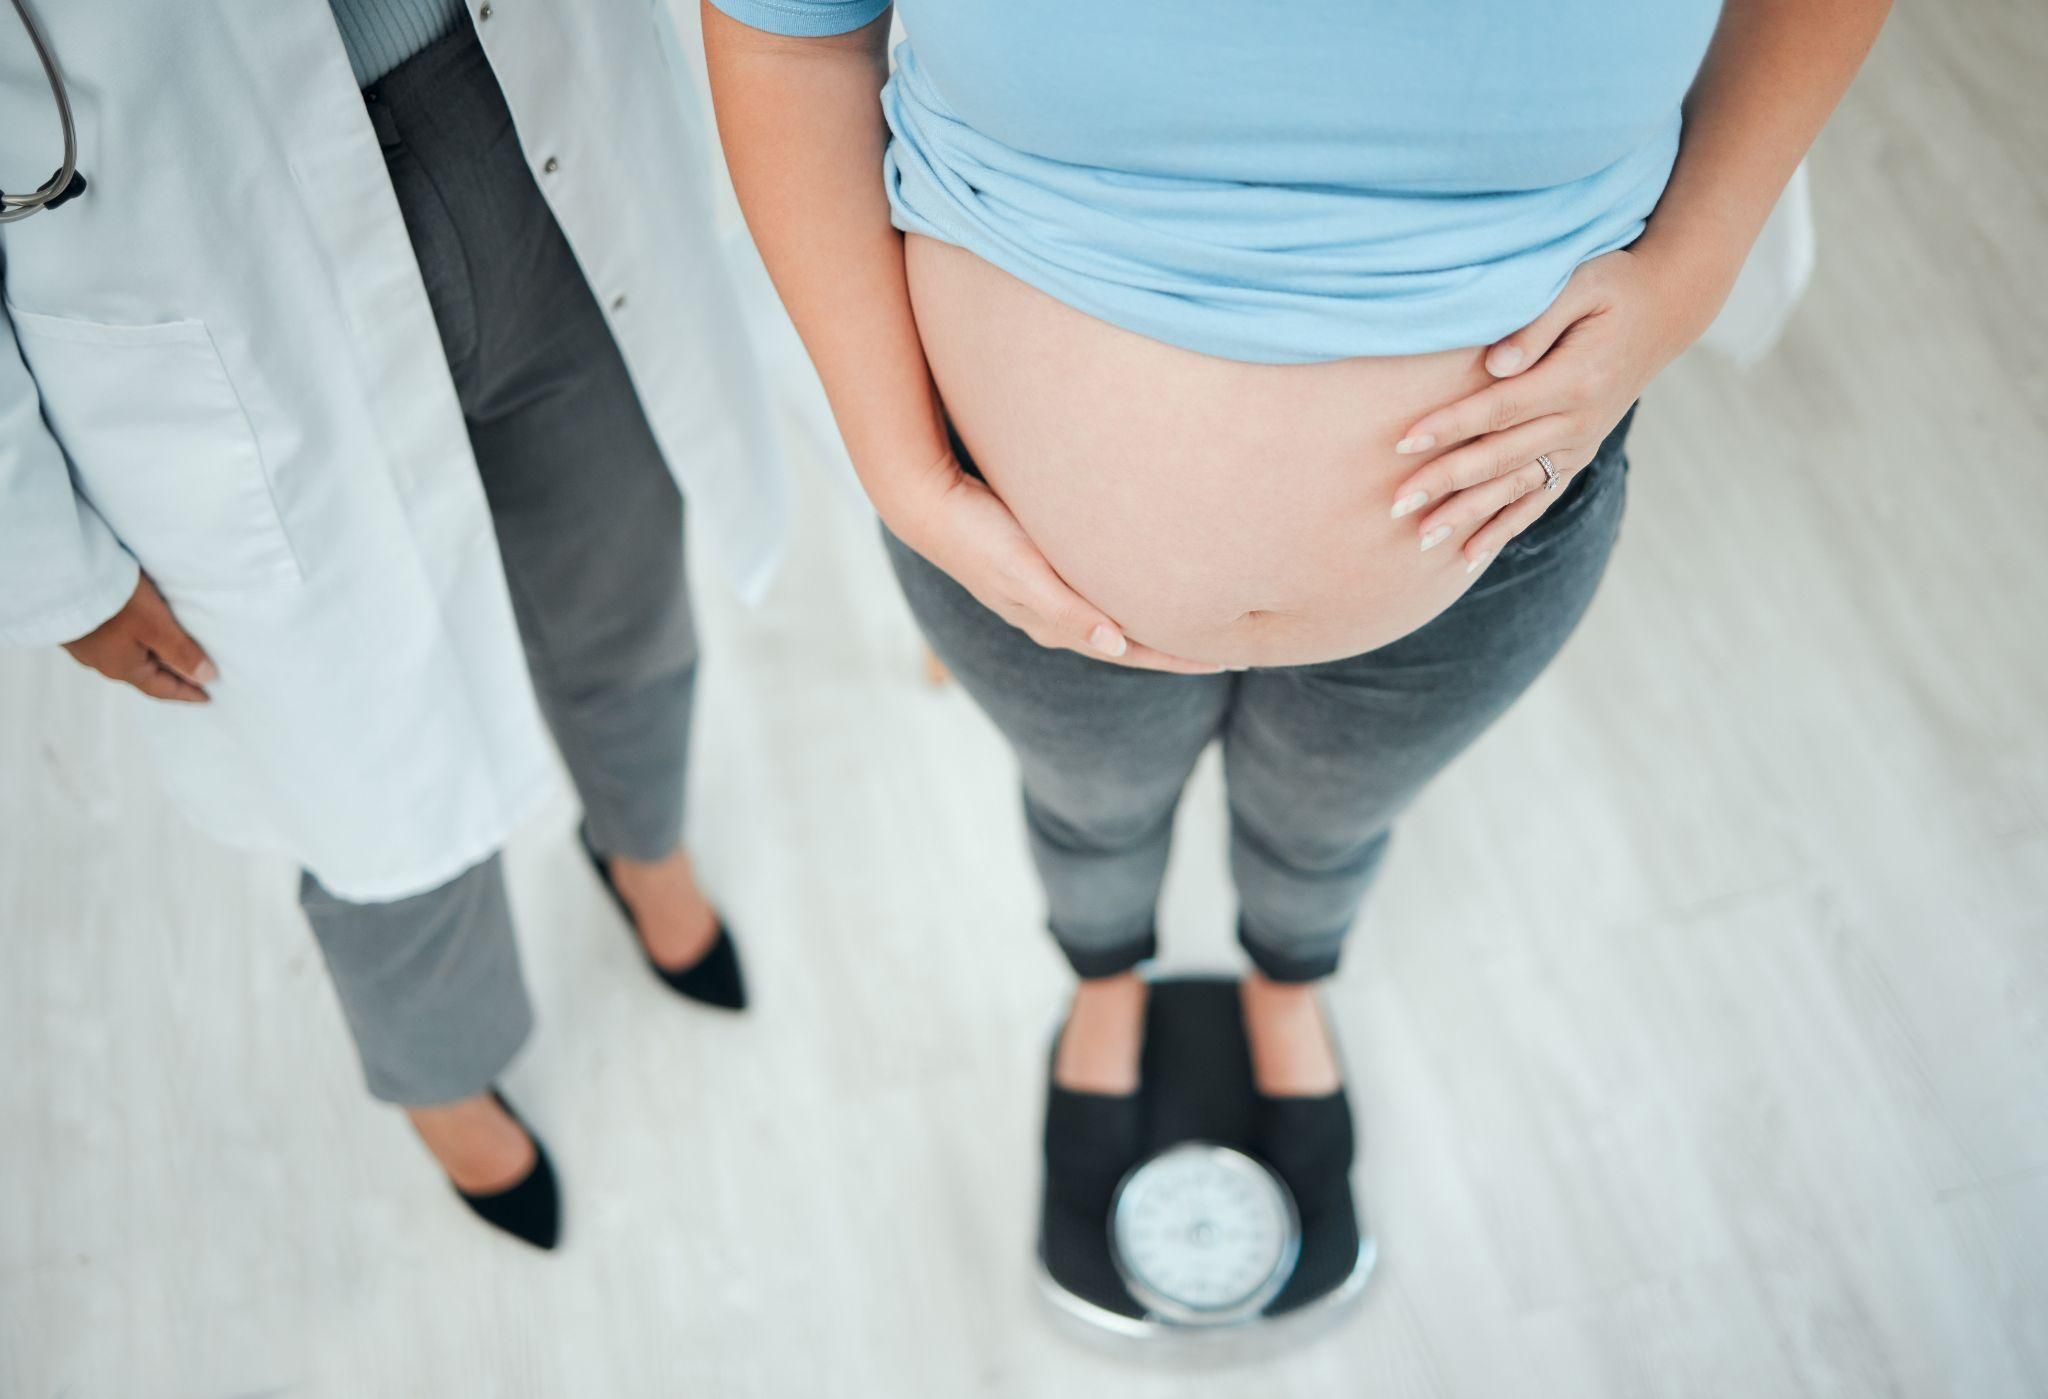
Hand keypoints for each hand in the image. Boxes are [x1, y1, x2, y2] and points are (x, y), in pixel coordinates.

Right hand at [62, 574, 216, 702]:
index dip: (187, 693)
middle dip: (170, 678)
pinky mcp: (78, 628)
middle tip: (193, 679)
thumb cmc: (114, 604)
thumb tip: (207, 678)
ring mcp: (86, 647)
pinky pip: (114, 644)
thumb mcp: (157, 627)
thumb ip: (182, 653)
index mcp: (124, 669)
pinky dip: (135, 646)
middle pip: (145, 677)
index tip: (207, 698)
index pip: (162, 688)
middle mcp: (103, 663)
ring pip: (128, 660)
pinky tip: (137, 637)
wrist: (59, 579)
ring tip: (170, 658)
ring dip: (152, 661)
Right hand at [891, 459, 1221, 673]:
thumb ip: (1065, 609)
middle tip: (1233, 644)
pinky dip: (1134, 589)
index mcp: (1058, 624)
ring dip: (1159, 618)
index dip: (1182, 657)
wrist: (926, 502)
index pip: (1135, 651)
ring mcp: (1050, 591)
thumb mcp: (1020, 572)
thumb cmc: (975, 536)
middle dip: (1180, 643)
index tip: (1230, 660)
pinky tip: (1149, 577)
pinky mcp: (1045, 563)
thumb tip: (1117, 647)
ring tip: (1201, 614)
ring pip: (1119, 613)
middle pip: (1134, 639)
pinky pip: (1103, 586)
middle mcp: (1058, 614)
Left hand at [1386, 246, 1708, 570]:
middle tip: (1396, 505)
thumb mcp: (1582, 284)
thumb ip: (1537, 323)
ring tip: (1422, 539)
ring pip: (1515, 487)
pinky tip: (1468, 556)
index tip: (1405, 441)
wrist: (1666, 308)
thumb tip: (1494, 364)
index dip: (1452, 425)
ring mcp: (1580, 443)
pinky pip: (1536, 499)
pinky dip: (1503, 528)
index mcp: (1577, 378)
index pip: (1501, 407)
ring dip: (1467, 516)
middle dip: (1446, 482)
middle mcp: (1580, 420)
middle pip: (1501, 457)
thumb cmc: (1614, 286)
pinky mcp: (1577, 455)